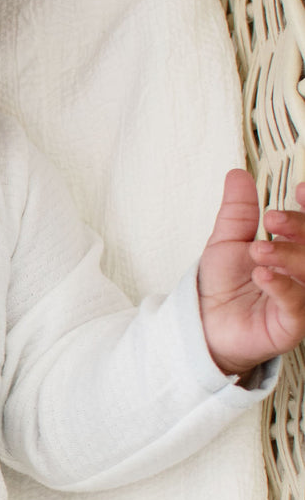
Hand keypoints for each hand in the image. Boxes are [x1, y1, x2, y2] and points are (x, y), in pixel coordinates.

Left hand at [198, 169, 304, 377]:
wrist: (205, 323)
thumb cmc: (221, 285)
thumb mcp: (226, 241)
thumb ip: (237, 211)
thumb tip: (237, 175)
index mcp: (292, 249)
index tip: (300, 190)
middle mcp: (302, 272)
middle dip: (299, 228)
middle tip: (272, 220)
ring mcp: (301, 297)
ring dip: (288, 256)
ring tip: (258, 251)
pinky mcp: (292, 323)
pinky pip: (297, 303)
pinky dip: (281, 286)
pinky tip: (263, 275)